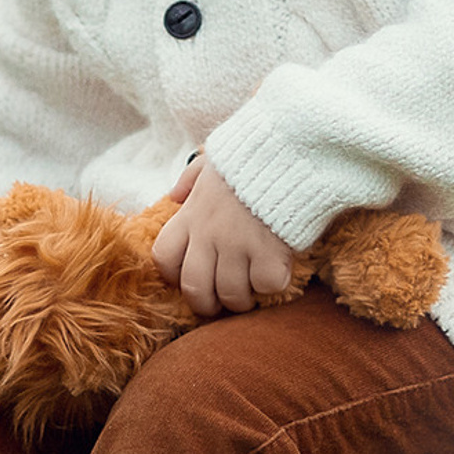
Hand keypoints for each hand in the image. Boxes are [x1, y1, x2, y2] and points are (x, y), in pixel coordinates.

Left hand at [152, 159, 297, 318]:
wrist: (290, 148)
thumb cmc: (252, 154)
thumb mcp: (213, 160)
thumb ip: (190, 177)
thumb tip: (174, 194)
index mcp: (192, 214)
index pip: (164, 257)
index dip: (174, 275)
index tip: (188, 276)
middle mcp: (209, 234)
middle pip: (195, 288)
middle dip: (206, 305)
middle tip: (221, 303)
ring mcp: (238, 245)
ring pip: (231, 295)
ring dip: (242, 300)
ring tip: (251, 293)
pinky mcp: (269, 252)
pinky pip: (266, 285)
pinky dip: (273, 283)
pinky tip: (278, 270)